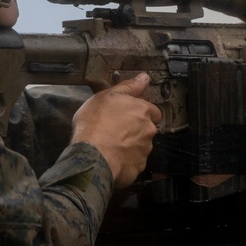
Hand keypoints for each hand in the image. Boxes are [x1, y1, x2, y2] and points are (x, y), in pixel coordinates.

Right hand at [71, 73, 160, 188]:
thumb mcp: (107, 96)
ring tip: (112, 144)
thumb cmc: (96, 123)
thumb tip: (144, 78)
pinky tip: (113, 157)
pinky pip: (134, 162)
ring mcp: (144, 150)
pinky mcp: (138, 167)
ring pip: (142, 145)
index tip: (128, 114)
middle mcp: (148, 130)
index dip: (141, 112)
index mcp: (143, 111)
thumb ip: (129, 86)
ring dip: (131, 145)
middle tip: (117, 129)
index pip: (153, 110)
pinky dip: (127, 160)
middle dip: (136, 129)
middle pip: (147, 128)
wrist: (92, 155)